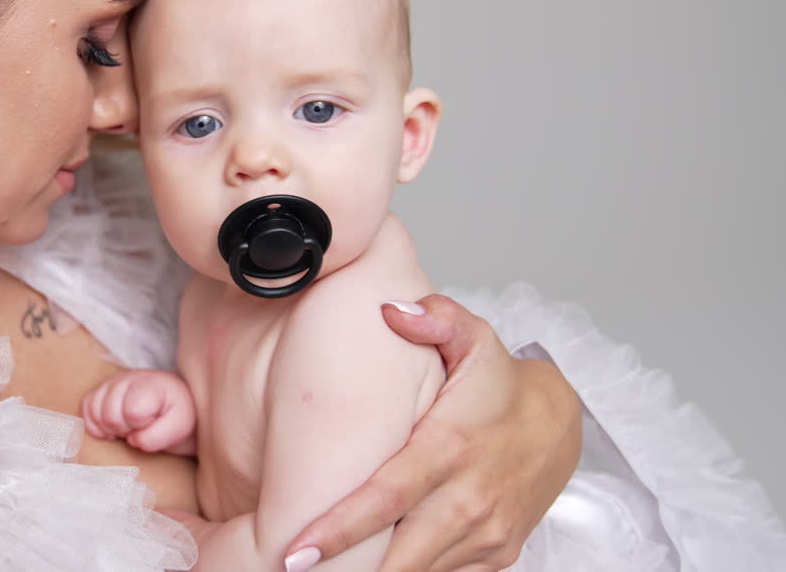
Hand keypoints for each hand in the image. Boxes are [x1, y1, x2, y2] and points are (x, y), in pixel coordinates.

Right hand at [81, 370, 196, 453]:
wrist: (172, 403)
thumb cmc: (176, 414)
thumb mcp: (180, 427)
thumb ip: (159, 436)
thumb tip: (133, 441)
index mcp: (149, 384)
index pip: (132, 412)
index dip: (141, 427)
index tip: (153, 423)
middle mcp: (126, 379)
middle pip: (110, 416)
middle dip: (125, 430)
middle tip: (140, 428)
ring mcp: (110, 383)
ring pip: (94, 412)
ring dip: (109, 428)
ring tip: (127, 428)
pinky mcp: (99, 391)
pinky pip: (85, 408)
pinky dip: (94, 424)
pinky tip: (111, 429)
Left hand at [285, 294, 582, 571]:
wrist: (560, 425)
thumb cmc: (499, 384)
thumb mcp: (474, 339)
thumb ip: (436, 319)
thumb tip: (392, 310)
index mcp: (450, 448)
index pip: (386, 498)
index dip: (340, 529)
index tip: (295, 552)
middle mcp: (470, 499)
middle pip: (400, 554)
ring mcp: (486, 534)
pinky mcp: (496, 555)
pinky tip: (372, 571)